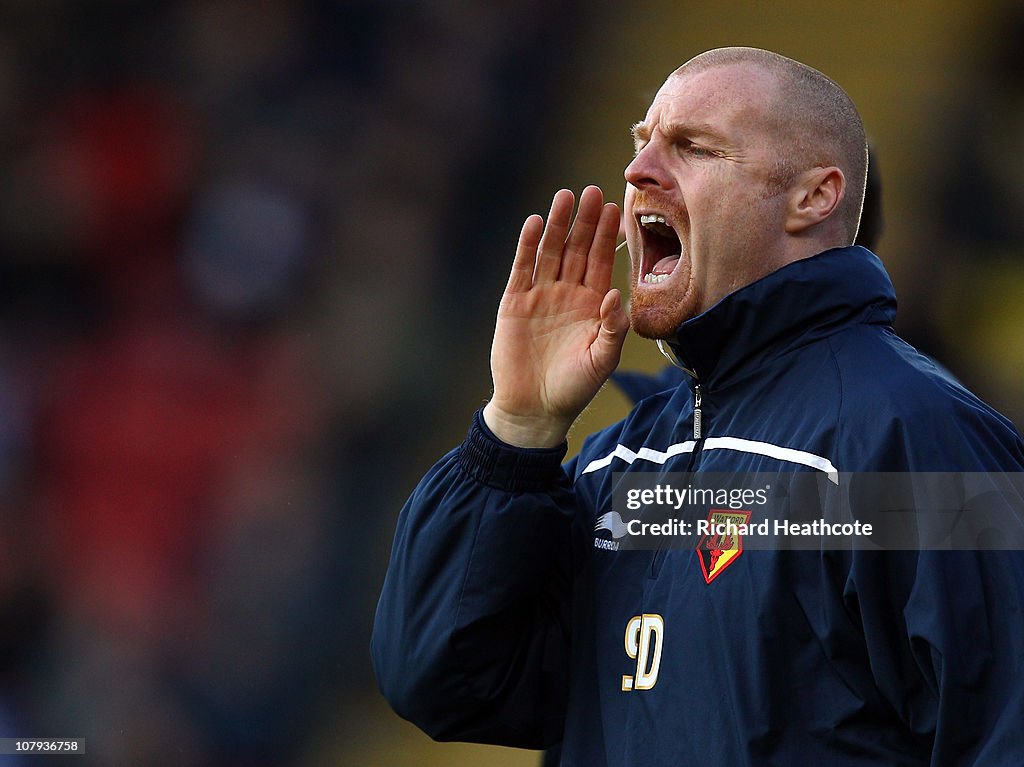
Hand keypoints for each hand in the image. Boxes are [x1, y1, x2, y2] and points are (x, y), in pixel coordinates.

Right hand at [483, 186, 628, 447]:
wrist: (535, 409)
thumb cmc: (574, 387)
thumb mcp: (603, 359)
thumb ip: (613, 327)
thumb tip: (616, 293)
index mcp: (592, 304)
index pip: (602, 261)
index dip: (607, 235)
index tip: (615, 208)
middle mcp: (567, 294)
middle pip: (577, 249)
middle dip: (585, 221)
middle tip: (593, 191)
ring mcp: (540, 296)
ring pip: (551, 252)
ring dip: (558, 225)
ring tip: (565, 197)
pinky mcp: (515, 303)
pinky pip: (523, 268)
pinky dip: (528, 246)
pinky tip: (535, 223)